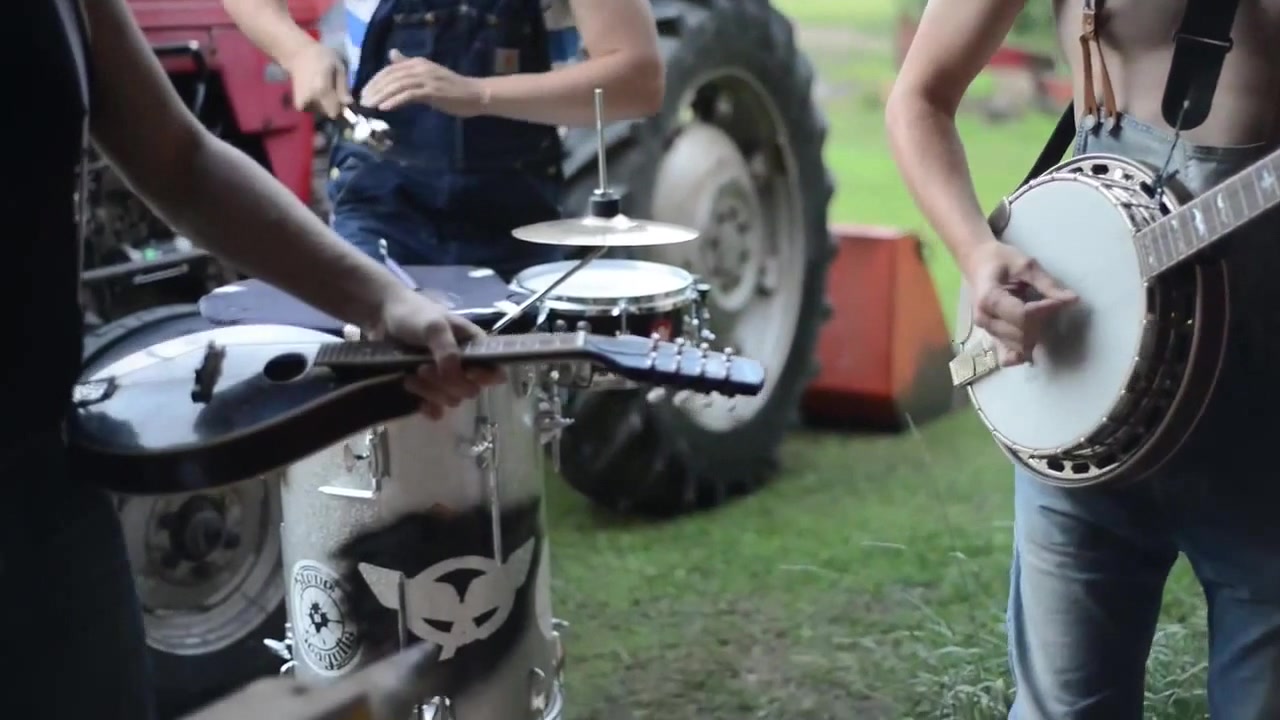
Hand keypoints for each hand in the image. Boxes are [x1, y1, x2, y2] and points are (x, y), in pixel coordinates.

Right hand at [283, 43, 351, 118]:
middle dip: (334, 106)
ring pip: (321, 112)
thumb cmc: (321, 57)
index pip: (335, 111)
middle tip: (332, 92)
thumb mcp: (339, 67)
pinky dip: (316, 104)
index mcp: (322, 89)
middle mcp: (311, 98)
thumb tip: (348, 103)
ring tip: (322, 89)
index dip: (342, 107)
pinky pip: (313, 110)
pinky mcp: (298, 104)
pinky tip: (315, 92)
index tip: (343, 99)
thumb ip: (344, 87)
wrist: (298, 54)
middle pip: (329, 113)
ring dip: (325, 104)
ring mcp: (302, 103)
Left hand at [359, 49, 486, 115]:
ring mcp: (427, 78)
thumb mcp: (427, 75)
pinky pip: (408, 95)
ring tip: (369, 106)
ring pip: (397, 85)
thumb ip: (409, 67)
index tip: (364, 94)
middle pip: (390, 76)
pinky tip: (384, 108)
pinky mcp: (432, 91)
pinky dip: (394, 101)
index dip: (375, 81)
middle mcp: (420, 67)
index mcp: (417, 63)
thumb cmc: (451, 89)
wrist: (474, 94)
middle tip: (362, 102)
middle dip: (374, 89)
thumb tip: (392, 55)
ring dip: (381, 96)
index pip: (389, 69)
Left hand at [376, 290, 504, 419]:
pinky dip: (428, 407)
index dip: (485, 377)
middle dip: (447, 383)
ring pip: (451, 400)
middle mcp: (464, 366)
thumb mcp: (433, 327)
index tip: (467, 373)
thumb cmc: (414, 315)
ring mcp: (446, 379)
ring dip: (431, 392)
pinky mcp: (428, 390)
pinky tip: (417, 399)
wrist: (381, 317)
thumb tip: (456, 377)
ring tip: (411, 375)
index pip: (495, 371)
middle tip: (423, 368)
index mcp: (474, 347)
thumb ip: (447, 351)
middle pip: (470, 390)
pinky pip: (436, 409)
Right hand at [962, 240, 1077, 365]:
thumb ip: (1047, 284)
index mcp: (989, 299)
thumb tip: (1073, 300)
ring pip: (1020, 346)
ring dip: (1038, 335)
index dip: (1047, 311)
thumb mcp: (1025, 264)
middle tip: (1055, 305)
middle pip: (1023, 333)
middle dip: (1045, 322)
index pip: (1023, 316)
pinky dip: (1022, 355)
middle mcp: (985, 320)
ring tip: (1044, 316)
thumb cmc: (1000, 260)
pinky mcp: (991, 337)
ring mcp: (987, 331)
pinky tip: (1034, 345)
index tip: (1062, 300)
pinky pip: (1006, 357)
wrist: (977, 262)